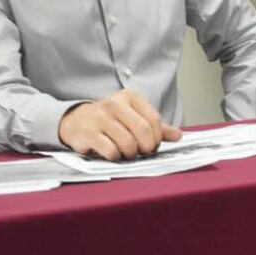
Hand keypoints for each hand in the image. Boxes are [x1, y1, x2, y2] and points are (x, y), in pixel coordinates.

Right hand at [58, 89, 181, 160]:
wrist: (77, 121)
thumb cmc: (111, 121)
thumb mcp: (134, 118)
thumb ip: (156, 126)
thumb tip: (178, 135)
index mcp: (130, 97)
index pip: (153, 119)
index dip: (157, 137)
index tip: (153, 145)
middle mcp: (115, 103)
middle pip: (142, 130)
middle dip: (146, 147)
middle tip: (143, 152)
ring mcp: (100, 117)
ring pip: (127, 142)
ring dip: (131, 154)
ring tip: (128, 154)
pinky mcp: (88, 133)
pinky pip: (110, 150)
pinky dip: (116, 157)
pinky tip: (114, 155)